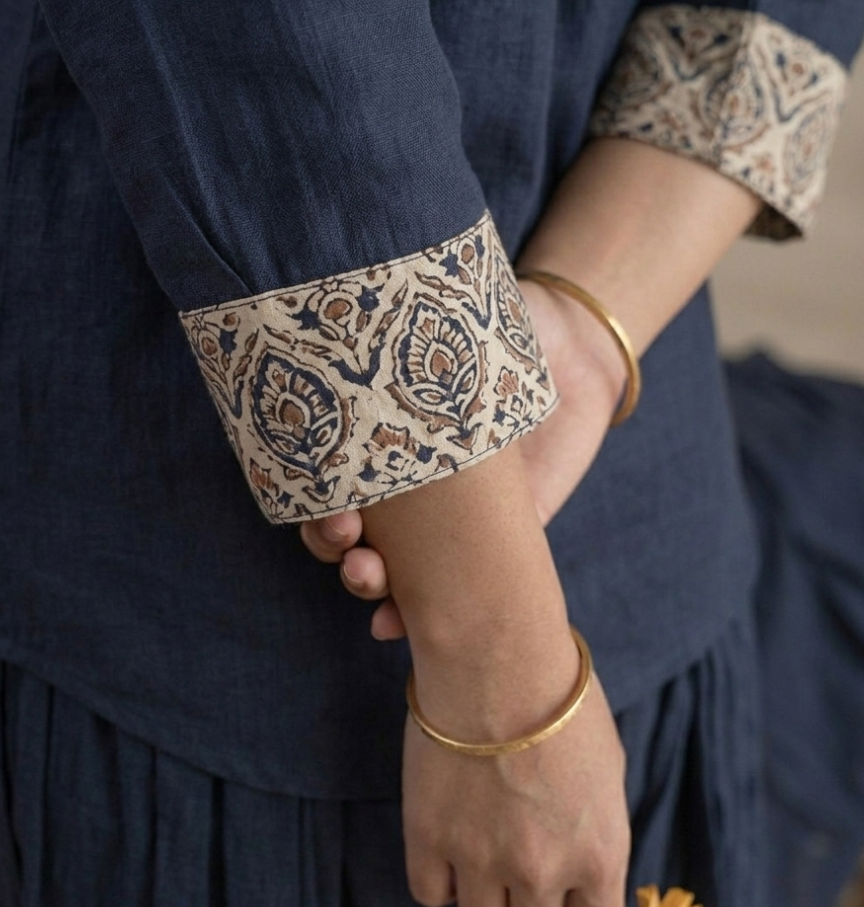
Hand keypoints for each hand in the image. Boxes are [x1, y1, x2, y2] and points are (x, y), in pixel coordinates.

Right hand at [299, 277, 624, 637]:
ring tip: (370, 584)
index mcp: (382, 437)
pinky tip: (394, 627)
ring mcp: (453, 516)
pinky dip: (421, 612)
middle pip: (352, 533)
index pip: (329, 483)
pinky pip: (459, 584)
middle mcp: (408, 481)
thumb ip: (406, 318)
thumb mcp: (445, 316)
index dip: (312, 503)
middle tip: (346, 539)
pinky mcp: (503, 534)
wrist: (571, 344)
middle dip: (336, 548)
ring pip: (396, 568)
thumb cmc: (497, 323)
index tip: (321, 505)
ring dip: (369, 586)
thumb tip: (353, 279)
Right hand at [403, 659, 628, 906]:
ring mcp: (483, 859)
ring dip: (485, 891)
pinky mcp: (429, 839)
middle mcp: (543, 870)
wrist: (498, 658)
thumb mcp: (607, 769)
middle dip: (531, 898)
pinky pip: (430, 894)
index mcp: (600, 854)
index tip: (568, 894)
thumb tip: (585, 867)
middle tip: (521, 851)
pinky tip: (448, 838)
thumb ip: (596, 831)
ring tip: (483, 840)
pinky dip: (440, 875)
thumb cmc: (560, 699)